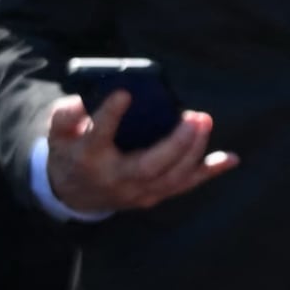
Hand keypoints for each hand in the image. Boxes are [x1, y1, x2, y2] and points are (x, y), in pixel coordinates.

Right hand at [46, 90, 232, 216]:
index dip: (110, 115)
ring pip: (171, 177)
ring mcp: (137, 191)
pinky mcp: (153, 195)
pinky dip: (209, 172)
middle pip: (148, 165)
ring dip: (193, 151)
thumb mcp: (58, 133)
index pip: (99, 136)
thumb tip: (84, 99)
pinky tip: (231, 159)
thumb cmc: (70, 153)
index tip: (125, 94)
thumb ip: (67, 115)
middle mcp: (115, 178)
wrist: (73, 194)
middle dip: (175, 143)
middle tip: (194, 116)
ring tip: (203, 121)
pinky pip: (184, 185)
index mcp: (88, 158)